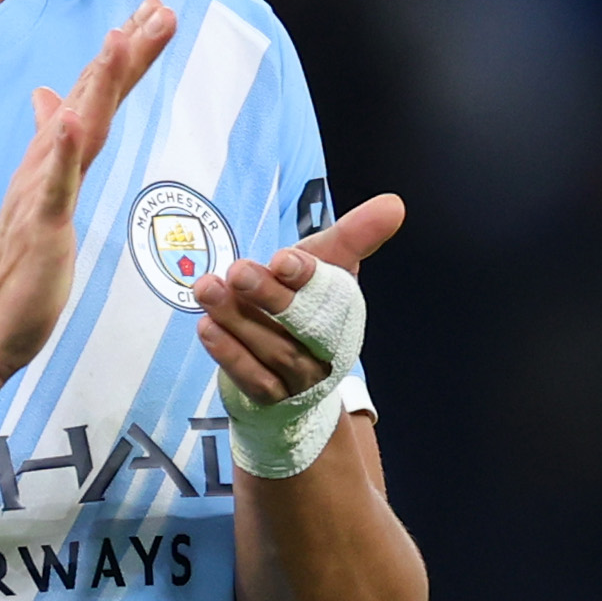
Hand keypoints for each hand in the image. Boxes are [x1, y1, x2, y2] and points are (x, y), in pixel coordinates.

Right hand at [0, 0, 177, 382]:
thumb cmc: (22, 262)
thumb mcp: (46, 193)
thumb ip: (54, 143)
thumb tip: (50, 95)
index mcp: (57, 156)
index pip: (97, 95)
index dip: (126, 54)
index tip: (153, 12)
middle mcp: (49, 163)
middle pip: (94, 98)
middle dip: (126, 52)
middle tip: (159, 9)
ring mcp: (43, 191)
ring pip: (77, 128)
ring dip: (97, 83)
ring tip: (118, 41)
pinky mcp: (40, 224)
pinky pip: (55, 182)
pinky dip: (63, 148)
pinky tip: (72, 119)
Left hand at [193, 193, 403, 405]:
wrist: (292, 374)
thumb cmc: (306, 307)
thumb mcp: (325, 265)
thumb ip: (352, 235)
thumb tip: (394, 203)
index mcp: (343, 309)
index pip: (332, 293)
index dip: (307, 275)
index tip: (282, 259)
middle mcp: (326, 346)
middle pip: (301, 324)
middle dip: (269, 296)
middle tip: (238, 271)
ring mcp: (300, 376)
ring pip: (272, 350)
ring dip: (237, 319)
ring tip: (208, 289)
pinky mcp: (271, 396)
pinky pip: (253, 379)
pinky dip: (229, 353)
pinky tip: (207, 327)